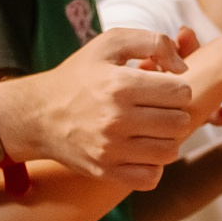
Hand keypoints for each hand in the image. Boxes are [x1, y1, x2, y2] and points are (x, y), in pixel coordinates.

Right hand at [0, 30, 195, 185]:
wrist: (38, 114)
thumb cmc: (80, 75)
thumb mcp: (111, 43)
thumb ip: (154, 42)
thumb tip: (183, 68)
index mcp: (120, 85)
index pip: (181, 93)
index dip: (177, 88)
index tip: (162, 88)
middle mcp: (115, 119)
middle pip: (180, 122)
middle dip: (174, 112)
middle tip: (158, 109)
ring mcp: (110, 149)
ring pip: (170, 151)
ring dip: (166, 139)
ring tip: (152, 129)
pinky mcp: (105, 171)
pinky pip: (151, 178)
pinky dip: (152, 166)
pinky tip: (142, 151)